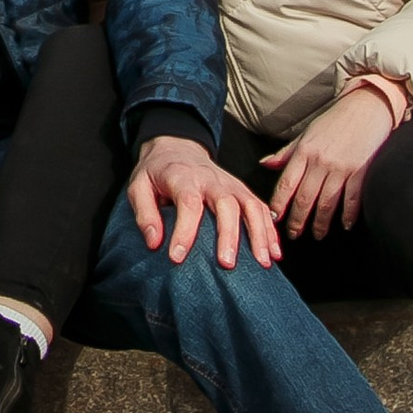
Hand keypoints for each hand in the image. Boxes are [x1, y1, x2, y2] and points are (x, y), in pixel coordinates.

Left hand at [127, 136, 283, 271]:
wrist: (177, 147)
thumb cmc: (156, 173)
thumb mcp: (138, 186)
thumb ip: (144, 213)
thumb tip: (154, 243)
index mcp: (182, 176)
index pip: (187, 202)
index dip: (183, 231)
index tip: (176, 257)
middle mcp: (211, 179)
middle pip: (226, 204)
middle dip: (228, 235)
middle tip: (227, 264)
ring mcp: (231, 184)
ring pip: (251, 205)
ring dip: (259, 234)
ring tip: (263, 263)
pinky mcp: (242, 190)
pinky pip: (261, 208)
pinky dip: (270, 230)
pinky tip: (274, 253)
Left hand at [268, 85, 400, 240]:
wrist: (366, 107)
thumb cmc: (334, 120)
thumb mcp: (306, 134)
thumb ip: (287, 153)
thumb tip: (265, 164)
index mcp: (304, 151)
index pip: (286, 183)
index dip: (278, 204)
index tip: (274, 219)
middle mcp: (320, 161)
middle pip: (304, 198)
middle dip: (297, 220)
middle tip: (293, 234)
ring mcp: (341, 167)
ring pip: (326, 203)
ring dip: (320, 223)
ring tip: (317, 234)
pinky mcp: (361, 171)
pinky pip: (352, 199)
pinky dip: (348, 215)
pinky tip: (344, 225)